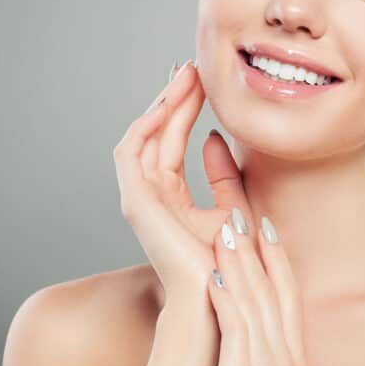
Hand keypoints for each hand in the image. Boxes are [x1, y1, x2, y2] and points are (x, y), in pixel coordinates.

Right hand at [112, 59, 251, 309]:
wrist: (220, 299)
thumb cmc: (230, 264)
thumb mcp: (233, 209)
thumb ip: (224, 177)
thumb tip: (216, 138)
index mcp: (170, 196)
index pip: (171, 140)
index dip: (184, 108)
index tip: (202, 79)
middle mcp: (149, 194)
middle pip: (155, 133)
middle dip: (173, 97)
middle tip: (192, 66)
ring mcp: (139, 198)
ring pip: (142, 136)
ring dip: (160, 104)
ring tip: (184, 78)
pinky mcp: (135, 201)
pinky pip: (131, 152)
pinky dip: (145, 126)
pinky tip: (166, 105)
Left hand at [194, 208, 308, 365]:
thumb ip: (254, 351)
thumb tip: (242, 318)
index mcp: (295, 361)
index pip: (290, 298)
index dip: (279, 260)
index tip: (266, 227)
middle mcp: (290, 363)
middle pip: (276, 293)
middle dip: (259, 251)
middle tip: (244, 215)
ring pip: (256, 304)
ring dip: (239, 264)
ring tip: (224, 231)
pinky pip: (236, 329)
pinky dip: (226, 298)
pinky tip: (212, 276)